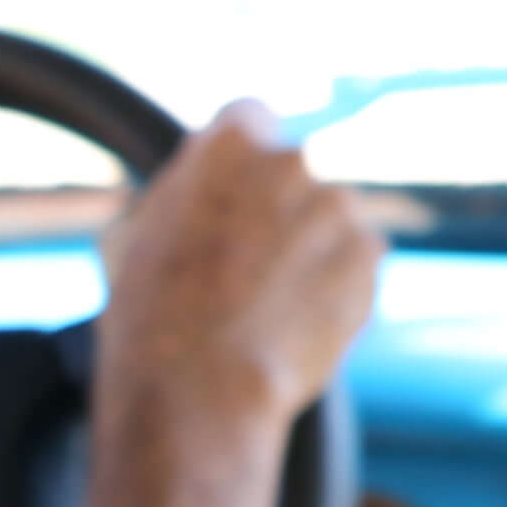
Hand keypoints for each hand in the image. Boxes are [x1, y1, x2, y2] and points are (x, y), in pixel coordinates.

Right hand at [89, 102, 380, 447]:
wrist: (201, 386)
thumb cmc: (152, 318)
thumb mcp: (137, 233)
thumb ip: (183, 194)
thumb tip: (199, 190)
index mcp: (228, 142)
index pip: (249, 120)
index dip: (241, 161)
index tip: (236, 196)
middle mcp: (291, 160)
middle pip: (292, 174)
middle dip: (279, 209)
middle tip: (249, 267)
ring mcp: (337, 205)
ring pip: (328, 218)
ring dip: (311, 248)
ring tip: (272, 305)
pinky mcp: (369, 255)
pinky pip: (355, 261)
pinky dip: (338, 285)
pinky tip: (299, 322)